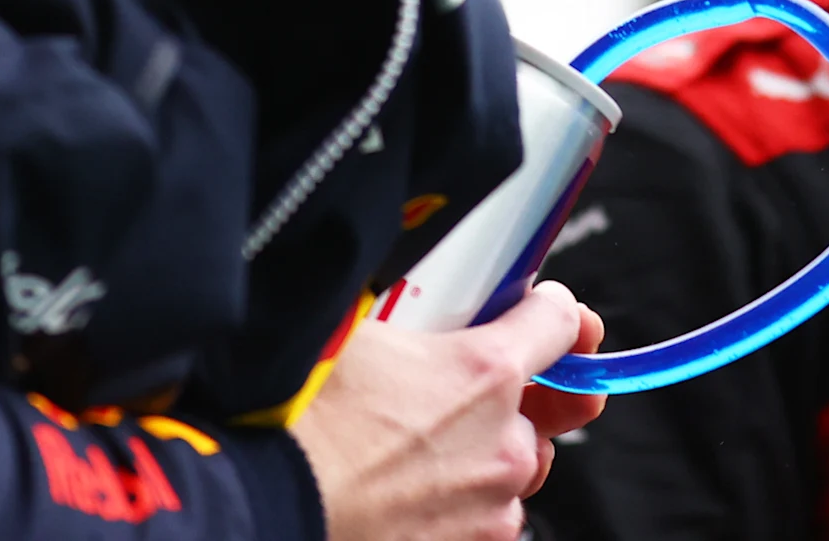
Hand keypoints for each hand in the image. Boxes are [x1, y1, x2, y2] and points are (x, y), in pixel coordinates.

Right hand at [293, 281, 608, 540]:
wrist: (268, 497)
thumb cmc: (303, 416)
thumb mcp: (364, 331)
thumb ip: (420, 322)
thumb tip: (421, 312)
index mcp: (486, 372)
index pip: (560, 322)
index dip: (549, 314)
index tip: (539, 316)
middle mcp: (503, 442)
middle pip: (545, 409)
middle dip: (518, 400)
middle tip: (473, 394)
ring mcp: (491, 506)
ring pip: (516, 470)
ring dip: (486, 457)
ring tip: (424, 450)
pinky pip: (489, 517)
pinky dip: (464, 504)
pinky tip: (413, 489)